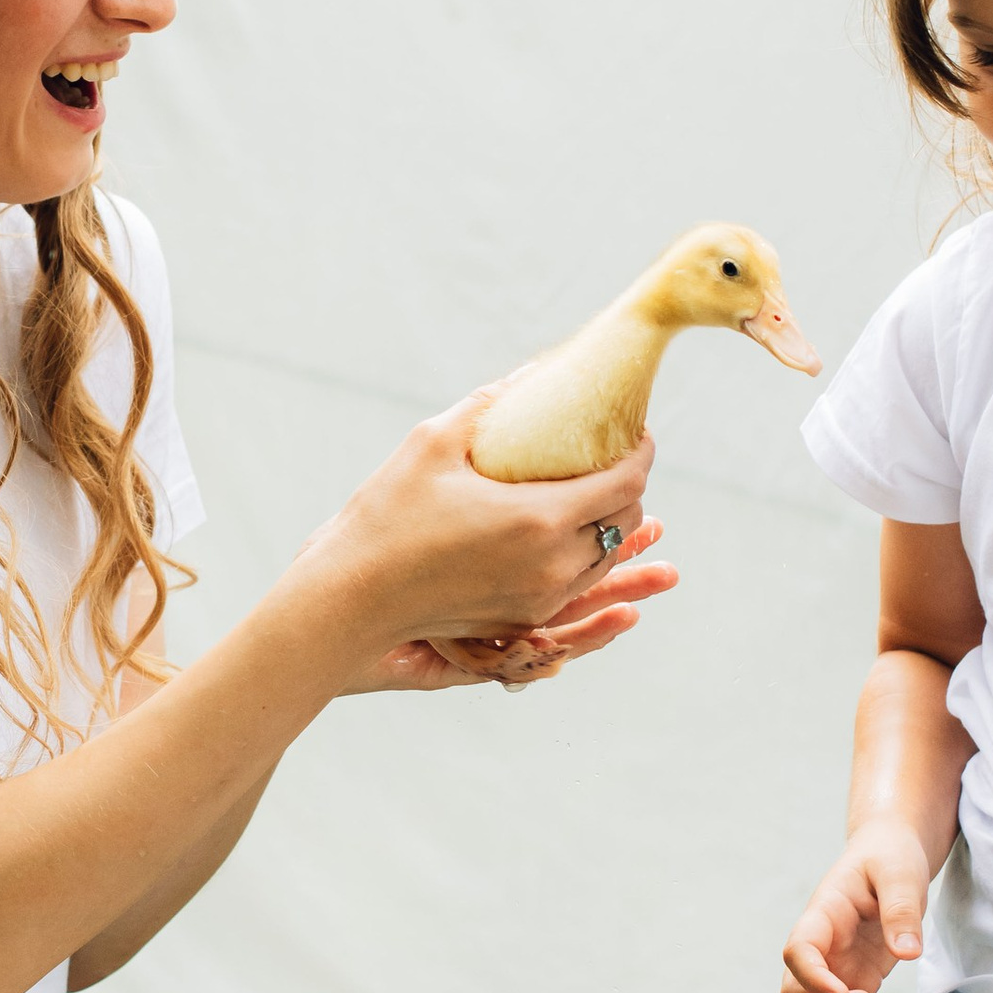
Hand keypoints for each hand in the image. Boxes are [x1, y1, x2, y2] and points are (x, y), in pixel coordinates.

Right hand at [290, 393, 659, 671]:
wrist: (351, 599)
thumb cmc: (386, 517)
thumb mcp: (432, 443)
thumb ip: (487, 404)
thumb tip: (529, 372)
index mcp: (539, 520)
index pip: (625, 483)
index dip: (641, 452)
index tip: (635, 430)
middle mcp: (551, 566)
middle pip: (625, 522)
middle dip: (629, 485)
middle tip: (611, 456)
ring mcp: (539, 599)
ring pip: (604, 558)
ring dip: (609, 524)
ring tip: (589, 491)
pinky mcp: (522, 621)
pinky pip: (575, 585)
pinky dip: (582, 555)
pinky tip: (560, 531)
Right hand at [780, 826, 932, 992]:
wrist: (890, 854)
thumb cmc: (890, 857)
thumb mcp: (902, 873)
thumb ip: (901, 909)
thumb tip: (907, 952)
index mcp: (823, 914)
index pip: (798, 951)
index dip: (813, 980)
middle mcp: (821, 944)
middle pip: (795, 990)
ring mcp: (835, 963)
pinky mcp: (855, 976)